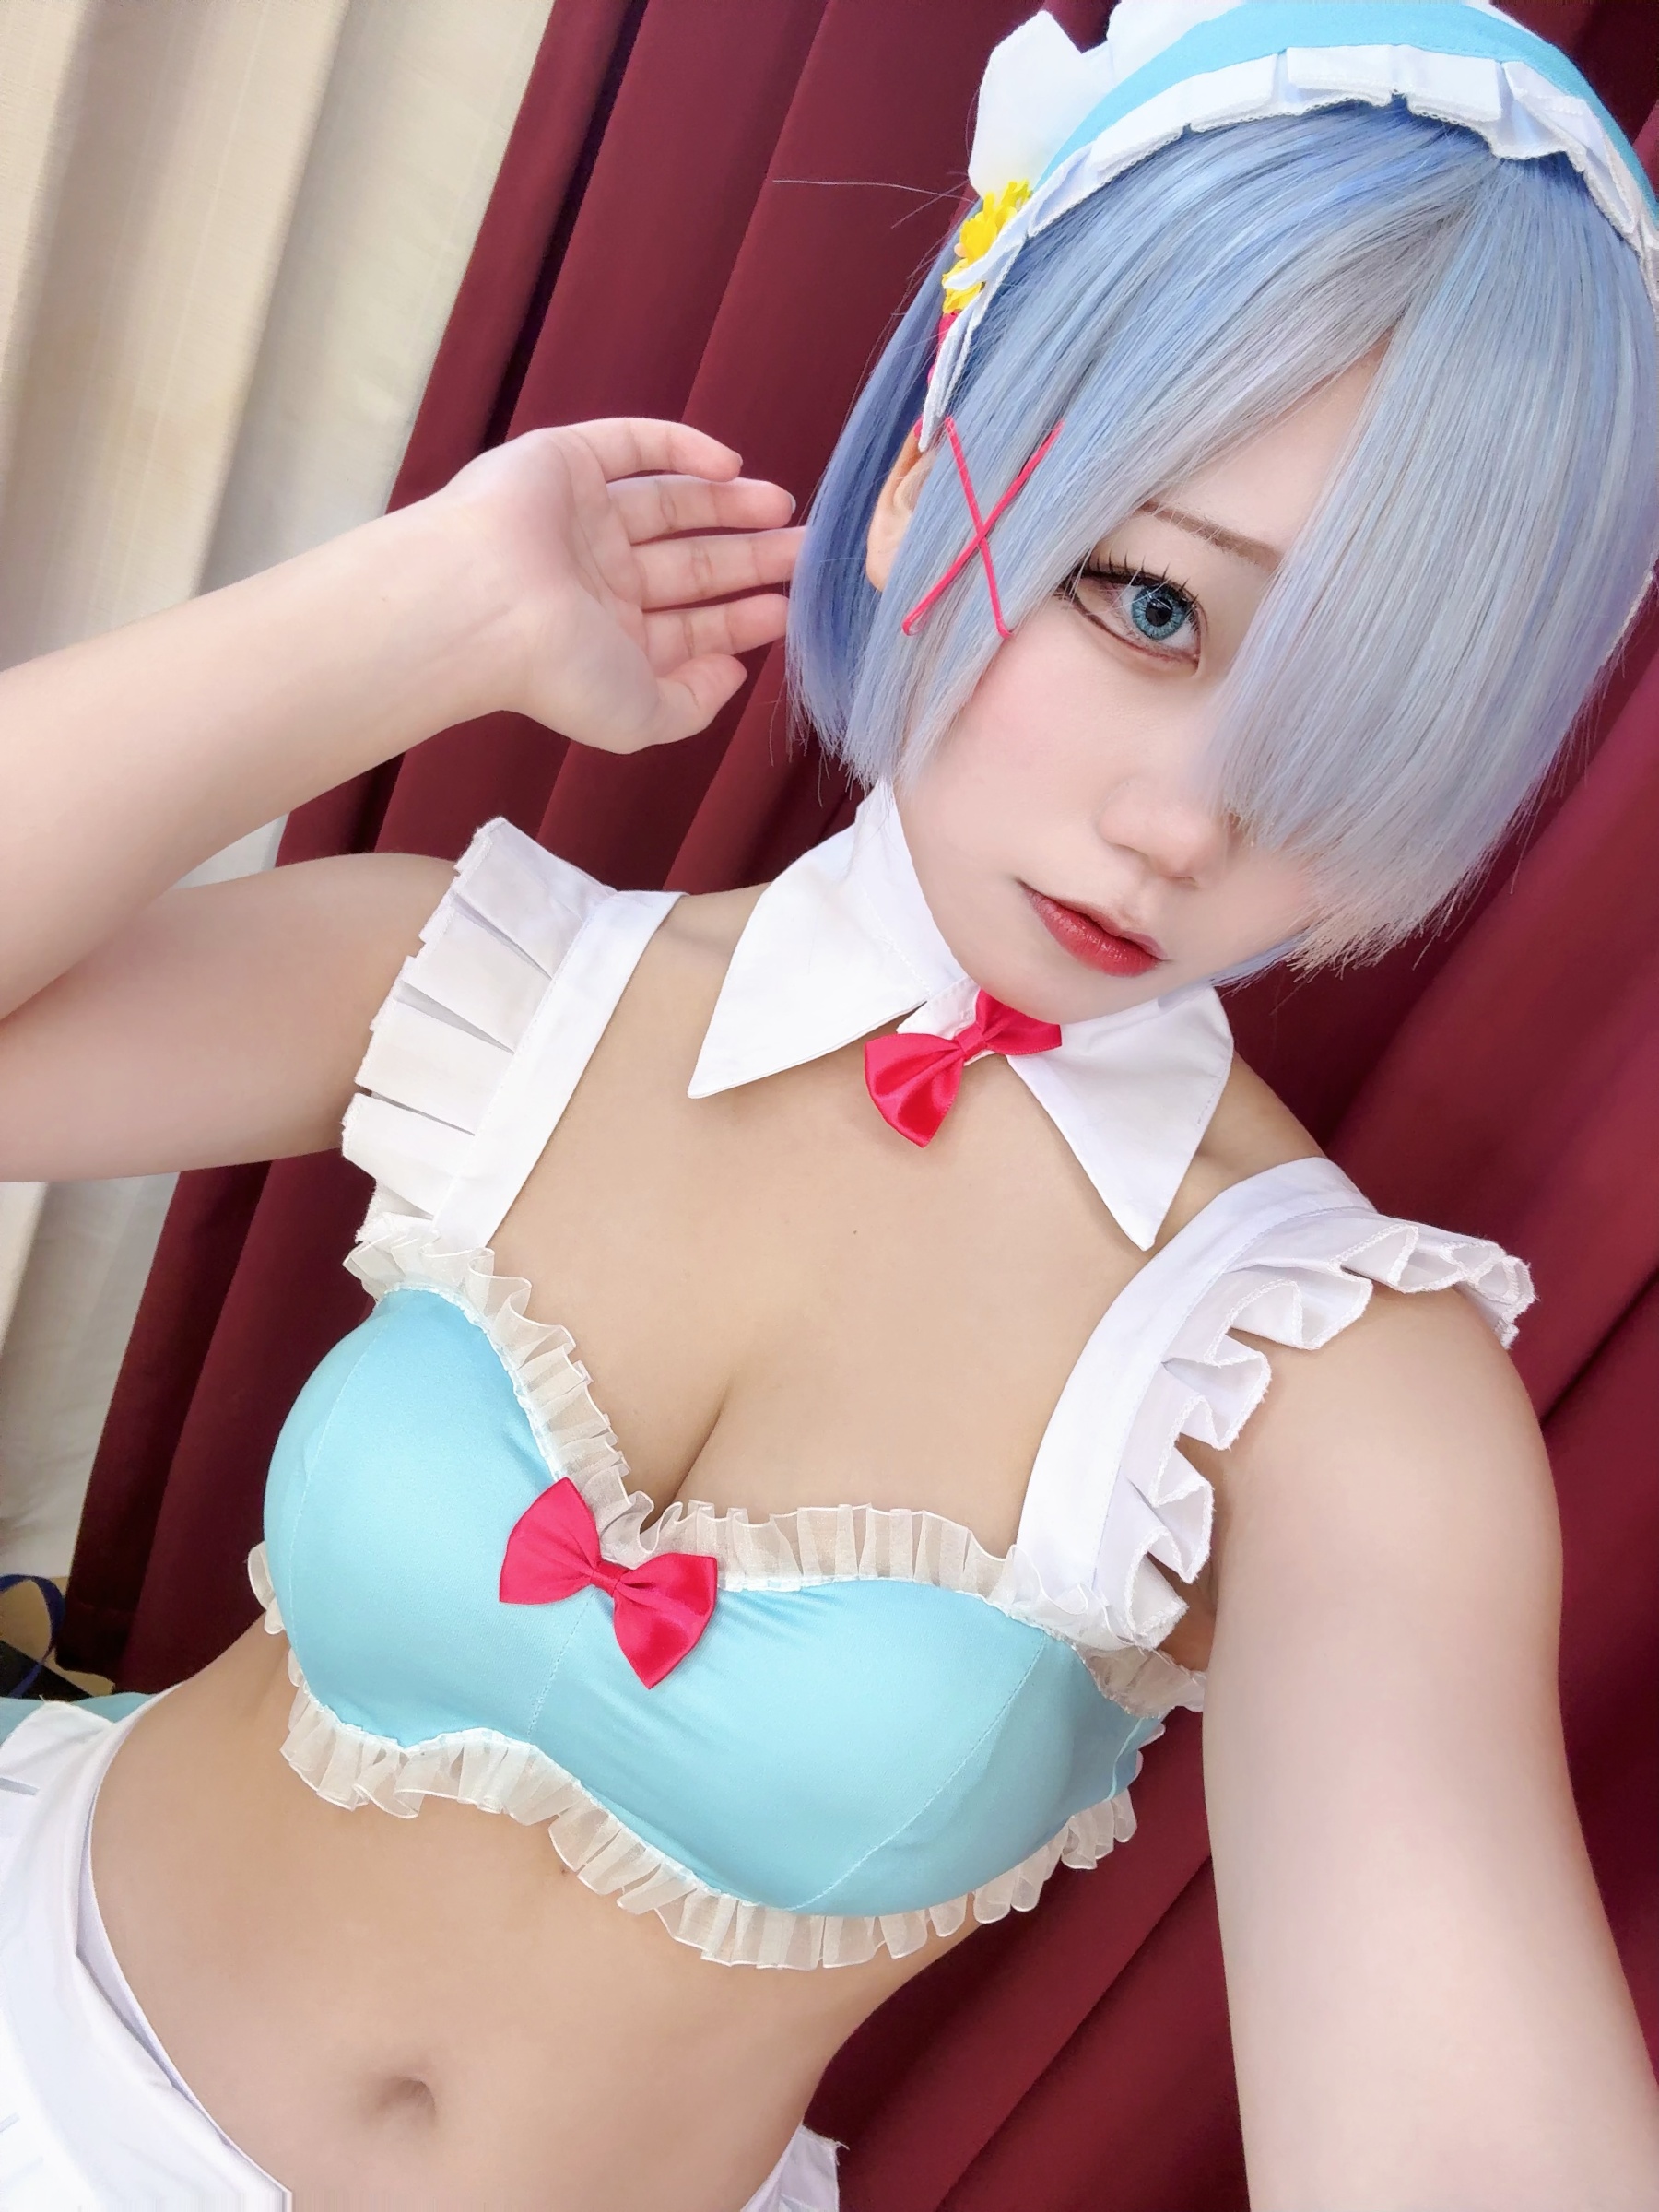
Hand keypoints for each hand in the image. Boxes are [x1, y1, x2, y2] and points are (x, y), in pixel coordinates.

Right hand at [424, 418, 801, 751]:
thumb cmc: (560, 669)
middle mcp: (597, 578)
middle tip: (807, 553)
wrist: (484, 605)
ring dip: (729, 505)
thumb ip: (692, 704)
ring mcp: (582, 518)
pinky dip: (683, 448)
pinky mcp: (565, 461)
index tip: (791, 608)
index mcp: (609, 638)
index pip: (690, 626)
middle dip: (750, 560)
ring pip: (671, 503)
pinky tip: (731, 465)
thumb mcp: (640, 715)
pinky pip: (633, 443)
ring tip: (784, 509)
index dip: (742, 619)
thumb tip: (734, 673)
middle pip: (691, 564)